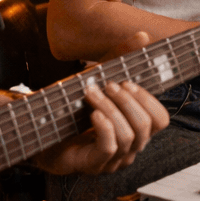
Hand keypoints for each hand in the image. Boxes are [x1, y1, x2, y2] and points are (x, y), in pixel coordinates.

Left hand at [29, 31, 169, 175]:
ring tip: (92, 94)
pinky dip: (104, 127)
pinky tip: (93, 113)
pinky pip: (109, 148)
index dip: (149, 100)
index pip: (161, 120)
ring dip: (111, 110)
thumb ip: (120, 60)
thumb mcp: (97, 80)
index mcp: (135, 129)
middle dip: (128, 102)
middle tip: (108, 85)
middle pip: (146, 127)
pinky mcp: (94, 165)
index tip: (128, 82)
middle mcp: (130, 147)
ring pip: (128, 137)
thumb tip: (143, 36)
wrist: (38, 132)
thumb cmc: (71, 109)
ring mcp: (113, 160)